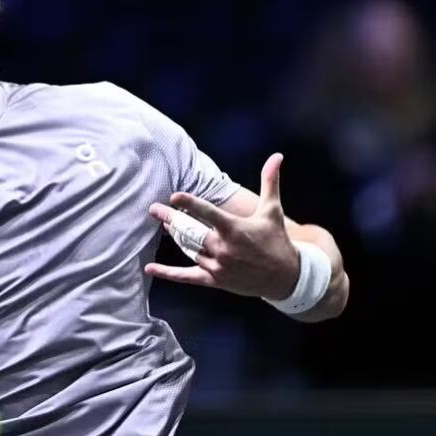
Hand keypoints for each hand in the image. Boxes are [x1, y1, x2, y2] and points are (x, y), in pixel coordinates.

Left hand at [145, 153, 300, 298]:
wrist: (286, 278)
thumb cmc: (277, 240)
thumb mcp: (273, 210)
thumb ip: (270, 182)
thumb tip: (277, 156)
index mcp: (234, 229)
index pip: (208, 213)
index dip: (190, 204)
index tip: (174, 196)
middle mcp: (223, 248)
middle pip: (191, 231)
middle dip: (171, 219)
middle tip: (154, 209)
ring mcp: (217, 266)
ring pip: (188, 249)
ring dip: (175, 236)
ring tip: (163, 224)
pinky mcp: (214, 279)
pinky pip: (187, 277)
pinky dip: (168, 273)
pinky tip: (149, 268)